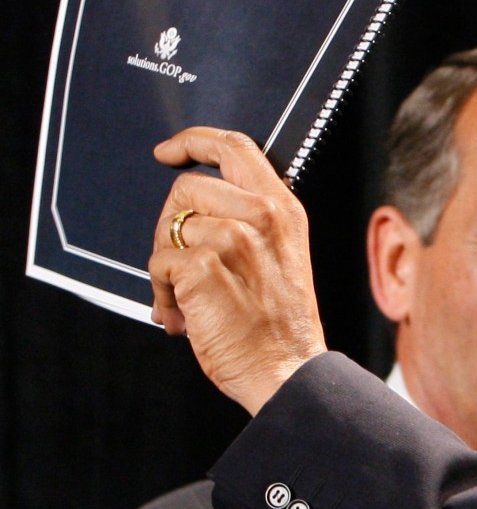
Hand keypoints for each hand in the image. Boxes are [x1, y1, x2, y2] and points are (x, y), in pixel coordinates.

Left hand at [149, 127, 327, 414]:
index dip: (195, 140)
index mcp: (283, 207)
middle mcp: (262, 215)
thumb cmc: (280, 322)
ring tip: (187, 300)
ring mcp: (233, 239)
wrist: (287, 368)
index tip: (168, 151)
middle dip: (171, 224)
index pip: (235, 146)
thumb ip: (251, 218)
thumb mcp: (283, 252)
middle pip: (188, 186)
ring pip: (169, 227)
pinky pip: (159, 262)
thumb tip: (193, 204)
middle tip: (181, 262)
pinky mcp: (203, 266)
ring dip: (166, 267)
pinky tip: (184, 315)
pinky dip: (161, 292)